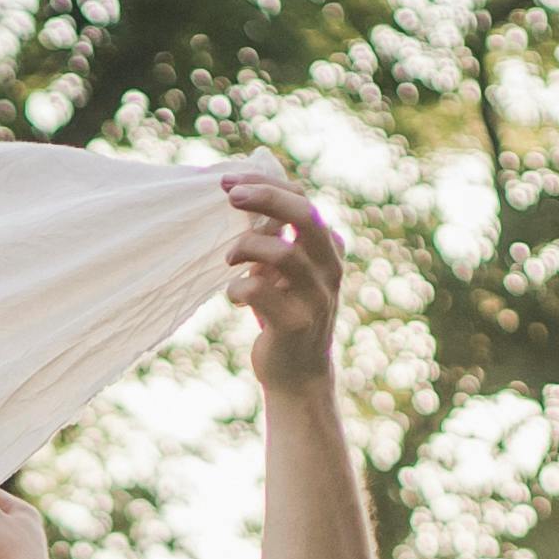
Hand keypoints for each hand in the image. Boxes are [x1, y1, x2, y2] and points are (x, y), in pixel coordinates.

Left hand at [224, 173, 346, 385]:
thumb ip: (271, 241)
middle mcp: (329, 268)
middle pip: (304, 216)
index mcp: (327, 248)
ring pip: (284, 253)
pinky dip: (237, 288)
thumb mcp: (280, 272)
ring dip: (247, 248)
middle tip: (230, 195)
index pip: (302, 200)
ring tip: (228, 259)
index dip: (267, 184)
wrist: (298, 376)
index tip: (230, 182)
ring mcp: (316, 296)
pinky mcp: (296, 323)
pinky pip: (260, 291)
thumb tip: (240, 199)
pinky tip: (233, 296)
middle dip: (265, 198)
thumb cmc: (282, 314)